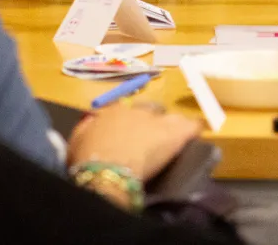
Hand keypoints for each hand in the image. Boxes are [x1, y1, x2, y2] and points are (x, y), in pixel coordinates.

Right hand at [67, 102, 200, 181]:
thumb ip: (86, 128)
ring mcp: (156, 120)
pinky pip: (190, 126)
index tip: (126, 132)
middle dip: (151, 120)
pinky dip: (194, 129)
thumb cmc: (87, 158)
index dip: (127, 121)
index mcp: (112, 112)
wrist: (106, 168)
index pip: (123, 110)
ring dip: (172, 125)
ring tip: (176, 136)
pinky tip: (200, 131)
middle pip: (149, 110)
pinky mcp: (173, 133)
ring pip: (170, 117)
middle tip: (150, 138)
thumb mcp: (77, 140)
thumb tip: (91, 122)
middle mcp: (135, 111)